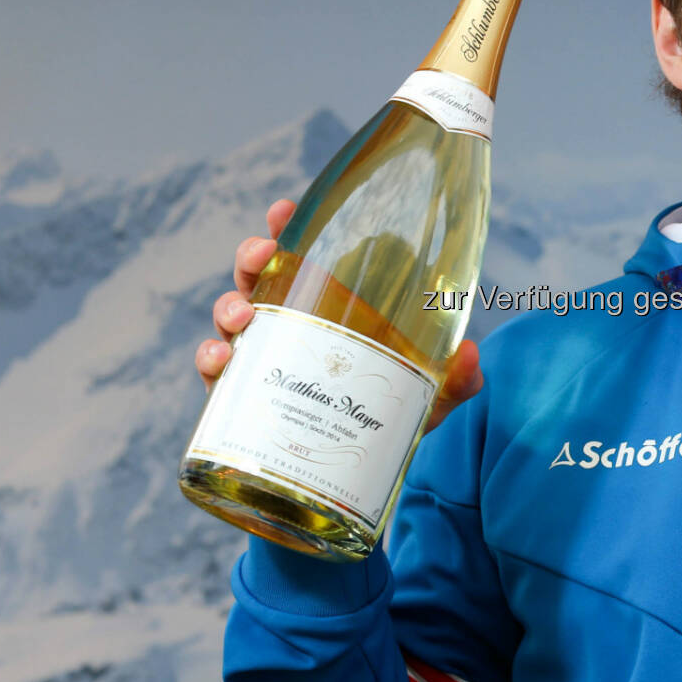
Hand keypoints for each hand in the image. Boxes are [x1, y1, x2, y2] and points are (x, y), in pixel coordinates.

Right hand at [193, 198, 483, 433]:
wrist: (364, 471)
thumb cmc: (392, 413)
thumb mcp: (429, 391)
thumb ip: (455, 376)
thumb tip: (471, 357)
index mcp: (328, 306)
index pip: (303, 257)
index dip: (287, 228)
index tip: (283, 210)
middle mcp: (289, 325)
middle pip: (258, 278)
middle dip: (250, 259)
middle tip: (261, 254)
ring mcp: (263, 359)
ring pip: (232, 318)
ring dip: (228, 308)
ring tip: (242, 317)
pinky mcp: (243, 400)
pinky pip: (217, 374)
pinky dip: (210, 361)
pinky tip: (220, 362)